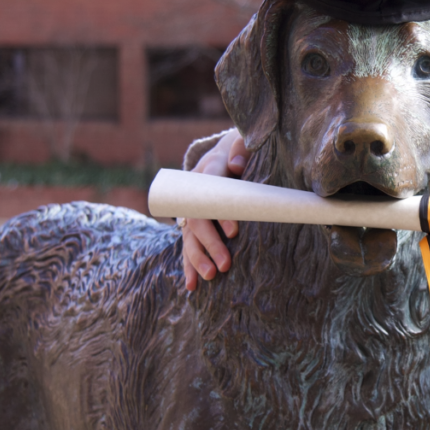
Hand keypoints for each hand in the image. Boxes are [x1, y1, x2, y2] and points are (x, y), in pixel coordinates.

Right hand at [181, 129, 250, 290]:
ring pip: (189, 238)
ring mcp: (190, 210)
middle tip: (226, 264)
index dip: (220, 214)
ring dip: (198, 259)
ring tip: (211, 277)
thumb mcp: (241, 143)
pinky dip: (189, 266)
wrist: (223, 153)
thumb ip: (241, 148)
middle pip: (197, 222)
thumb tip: (237, 164)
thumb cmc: (238, 151)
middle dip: (210, 244)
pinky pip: (188, 246)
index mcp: (207, 172)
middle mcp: (193, 193)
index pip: (209, 196)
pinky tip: (191, 286)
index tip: (235, 232)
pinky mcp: (192, 224)